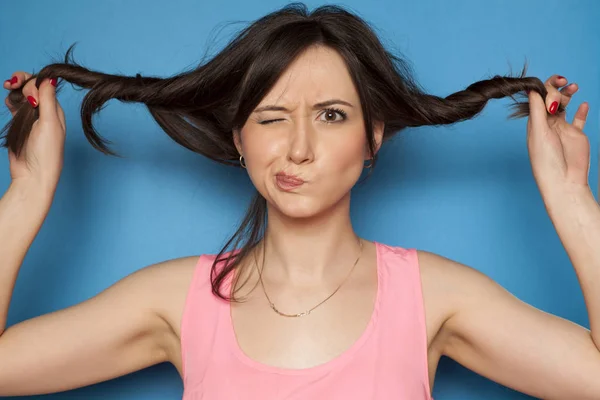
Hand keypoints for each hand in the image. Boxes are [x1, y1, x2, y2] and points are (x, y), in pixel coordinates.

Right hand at [3, 72, 65, 193]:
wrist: (32, 175)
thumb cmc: (45, 153)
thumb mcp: (49, 124)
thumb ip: (48, 100)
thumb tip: (50, 77)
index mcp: (56, 111)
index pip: (45, 86)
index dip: (34, 82)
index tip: (28, 92)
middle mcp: (45, 112)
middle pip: (33, 87)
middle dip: (22, 81)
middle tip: (12, 85)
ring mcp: (32, 118)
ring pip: (22, 94)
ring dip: (15, 89)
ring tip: (8, 88)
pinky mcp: (20, 125)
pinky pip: (15, 106)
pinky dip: (11, 99)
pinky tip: (9, 101)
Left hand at [526, 75, 589, 194]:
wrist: (564, 179)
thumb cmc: (546, 160)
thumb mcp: (539, 132)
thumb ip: (537, 110)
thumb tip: (532, 89)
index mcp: (535, 123)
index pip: (538, 100)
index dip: (544, 88)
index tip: (553, 84)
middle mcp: (547, 124)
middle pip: (551, 99)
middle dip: (556, 89)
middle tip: (563, 86)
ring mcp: (562, 128)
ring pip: (564, 105)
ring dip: (567, 94)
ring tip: (573, 87)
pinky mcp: (576, 134)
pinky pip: (579, 119)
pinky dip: (581, 111)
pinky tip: (583, 104)